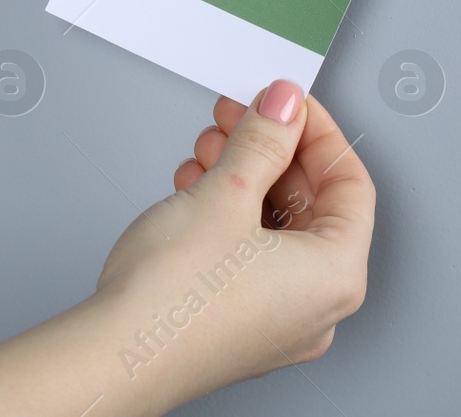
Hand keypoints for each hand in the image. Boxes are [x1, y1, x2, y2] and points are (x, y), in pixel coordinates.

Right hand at [95, 80, 373, 402]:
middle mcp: (316, 307)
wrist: (110, 357)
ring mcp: (276, 321)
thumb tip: (284, 107)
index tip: (286, 103)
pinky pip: (250, 255)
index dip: (316, 131)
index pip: (350, 183)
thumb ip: (265, 139)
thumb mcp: (229, 192)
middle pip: (310, 205)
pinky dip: (229, 215)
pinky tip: (196, 188)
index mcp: (337, 277)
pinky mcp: (237, 323)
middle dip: (271, 152)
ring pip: (275, 228)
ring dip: (244, 177)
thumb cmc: (171, 301)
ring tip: (208, 151)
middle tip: (240, 117)